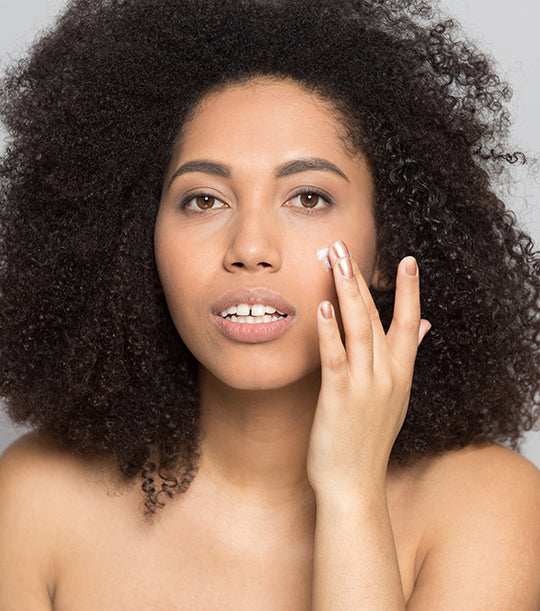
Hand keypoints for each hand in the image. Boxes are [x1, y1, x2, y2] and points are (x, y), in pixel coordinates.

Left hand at [306, 240, 430, 496]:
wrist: (354, 483)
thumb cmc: (368, 438)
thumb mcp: (395, 397)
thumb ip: (406, 358)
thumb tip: (426, 327)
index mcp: (400, 373)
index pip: (409, 323)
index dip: (409, 291)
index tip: (407, 260)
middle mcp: (386, 375)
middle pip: (377, 316)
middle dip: (360, 278)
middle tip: (345, 246)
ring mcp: (365, 385)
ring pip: (358, 328)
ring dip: (346, 291)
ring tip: (334, 260)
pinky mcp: (339, 398)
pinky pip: (335, 358)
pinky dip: (329, 331)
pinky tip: (322, 306)